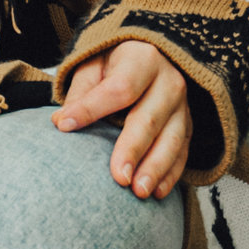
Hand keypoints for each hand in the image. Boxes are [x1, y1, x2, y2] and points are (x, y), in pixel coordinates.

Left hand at [51, 41, 191, 199]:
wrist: (151, 55)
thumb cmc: (114, 64)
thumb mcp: (94, 65)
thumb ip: (81, 92)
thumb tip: (60, 122)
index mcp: (142, 59)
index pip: (118, 88)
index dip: (91, 108)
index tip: (64, 125)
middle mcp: (168, 81)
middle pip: (149, 118)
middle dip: (133, 149)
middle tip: (119, 177)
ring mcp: (182, 106)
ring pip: (172, 140)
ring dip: (156, 168)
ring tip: (139, 192)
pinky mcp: (188, 126)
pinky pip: (183, 152)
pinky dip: (172, 174)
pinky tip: (158, 192)